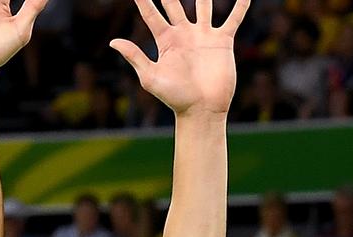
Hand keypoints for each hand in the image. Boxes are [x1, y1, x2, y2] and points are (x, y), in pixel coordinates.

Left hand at [110, 0, 250, 115]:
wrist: (203, 110)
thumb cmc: (175, 98)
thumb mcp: (151, 78)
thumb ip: (136, 57)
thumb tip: (113, 42)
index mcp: (165, 40)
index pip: (151, 12)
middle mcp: (184, 34)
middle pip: (174, 2)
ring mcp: (203, 36)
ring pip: (204, 5)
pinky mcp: (222, 41)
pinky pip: (233, 19)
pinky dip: (240, 6)